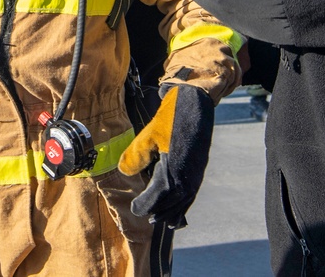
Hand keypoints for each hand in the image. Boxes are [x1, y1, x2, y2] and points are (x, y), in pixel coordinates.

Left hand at [118, 84, 214, 228]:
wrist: (196, 105)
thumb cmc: (170, 119)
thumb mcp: (148, 135)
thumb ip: (135, 155)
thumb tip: (124, 172)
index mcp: (171, 172)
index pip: (155, 199)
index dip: (143, 206)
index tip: (134, 209)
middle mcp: (185, 178)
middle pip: (170, 205)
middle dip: (156, 211)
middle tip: (144, 214)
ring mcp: (195, 175)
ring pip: (183, 202)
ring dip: (171, 211)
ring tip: (160, 218)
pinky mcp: (200, 170)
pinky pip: (191, 194)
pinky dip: (183, 203)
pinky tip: (178, 205)